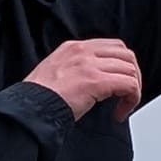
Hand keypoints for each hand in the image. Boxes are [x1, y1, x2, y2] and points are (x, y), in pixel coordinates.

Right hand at [26, 37, 142, 122]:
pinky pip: (128, 85)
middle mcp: (83, 52)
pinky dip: (131, 99)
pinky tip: (120, 113)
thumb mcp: (55, 72)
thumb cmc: (37, 99)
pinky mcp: (95, 81)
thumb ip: (75, 69)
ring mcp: (89, 65)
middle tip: (127, 95)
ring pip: (130, 69)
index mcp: (73, 48)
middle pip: (126, 55)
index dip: (121, 65)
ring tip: (123, 106)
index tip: (119, 84)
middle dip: (132, 75)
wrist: (28, 110)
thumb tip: (94, 80)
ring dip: (133, 89)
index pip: (112, 46)